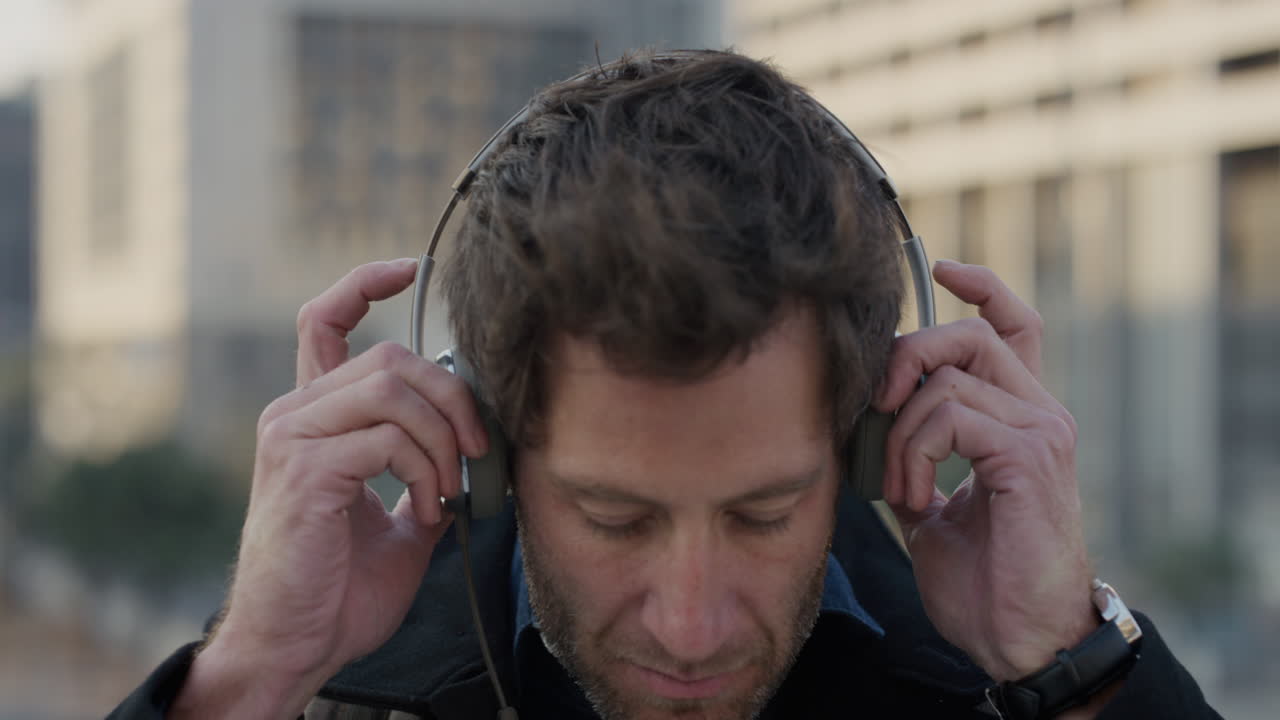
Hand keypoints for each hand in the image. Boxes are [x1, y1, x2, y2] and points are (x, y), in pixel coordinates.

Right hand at [171, 259, 487, 718]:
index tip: (409, 267)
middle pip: (392, 356)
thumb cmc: (339, 590)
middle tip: (478, 450)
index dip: (364, 283)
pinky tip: (429, 509)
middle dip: (455, 396)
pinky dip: (426, 471)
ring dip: (444, 439)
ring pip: (394, 387)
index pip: (322, 320)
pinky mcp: (304, 469)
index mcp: (312, 418)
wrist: (295, 646)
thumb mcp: (398, 522)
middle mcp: (293, 414)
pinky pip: (388, 437)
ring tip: (449, 491)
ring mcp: (292, 438)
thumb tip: (472, 452)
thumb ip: (424, 474)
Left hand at [875, 260, 1096, 682]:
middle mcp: (1039, 413)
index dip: (981, 287)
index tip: (942, 266)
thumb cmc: (982, 580)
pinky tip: (910, 494)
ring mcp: (1041, 431)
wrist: (1019, 640)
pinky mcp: (1030, 457)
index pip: (1014, 326)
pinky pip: (951, 416)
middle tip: (876, 409)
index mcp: (1018, 418)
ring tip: (897, 485)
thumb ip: (912, 457)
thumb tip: (865, 428)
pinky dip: (913, 450)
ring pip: (950, 375)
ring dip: (900, 430)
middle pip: (970, 333)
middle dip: (906, 355)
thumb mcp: (931, 508)